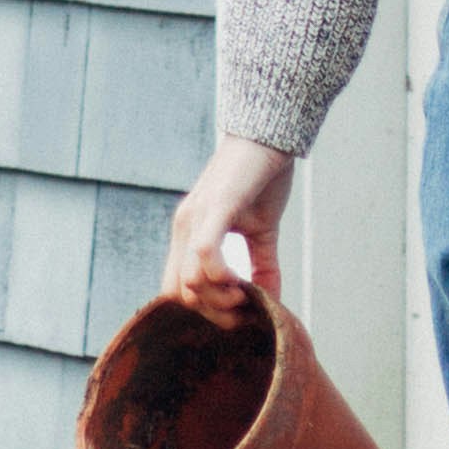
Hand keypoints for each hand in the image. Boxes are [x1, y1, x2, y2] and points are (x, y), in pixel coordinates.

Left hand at [165, 137, 293, 299]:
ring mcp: (195, 218)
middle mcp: (184, 228)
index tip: (237, 312)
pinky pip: (203, 253)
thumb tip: (272, 303)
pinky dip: (220, 276)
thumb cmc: (262, 178)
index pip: (176, 289)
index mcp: (190, 234)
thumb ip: (262, 266)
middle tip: (242, 312)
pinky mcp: (215, 207)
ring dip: (218, 300)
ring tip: (244, 296)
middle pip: (179, 294)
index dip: (203, 310)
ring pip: (189, 281)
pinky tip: (241, 280)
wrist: (268, 135)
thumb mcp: (263, 231)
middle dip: (212, 313)